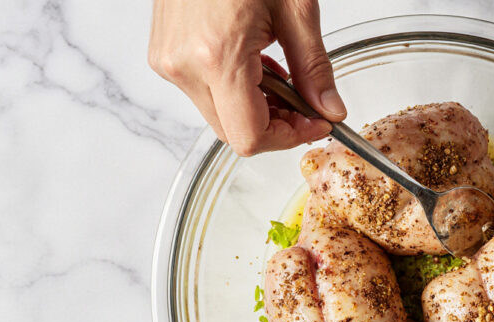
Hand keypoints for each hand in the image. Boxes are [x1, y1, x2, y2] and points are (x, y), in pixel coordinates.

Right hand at [148, 0, 345, 155]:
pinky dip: (234, 89)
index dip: (289, 138)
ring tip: (281, 73)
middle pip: (233, 132)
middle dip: (275, 125)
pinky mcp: (163, 53)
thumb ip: (314, 68)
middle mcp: (182, 65)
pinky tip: (254, 62)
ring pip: (218, 115)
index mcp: (216, 56)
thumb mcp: (295, 9)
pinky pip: (202, 91)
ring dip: (255, 108)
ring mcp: (167, 60)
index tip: (316, 122)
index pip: (250, 136)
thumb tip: (330, 109)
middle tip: (306, 104)